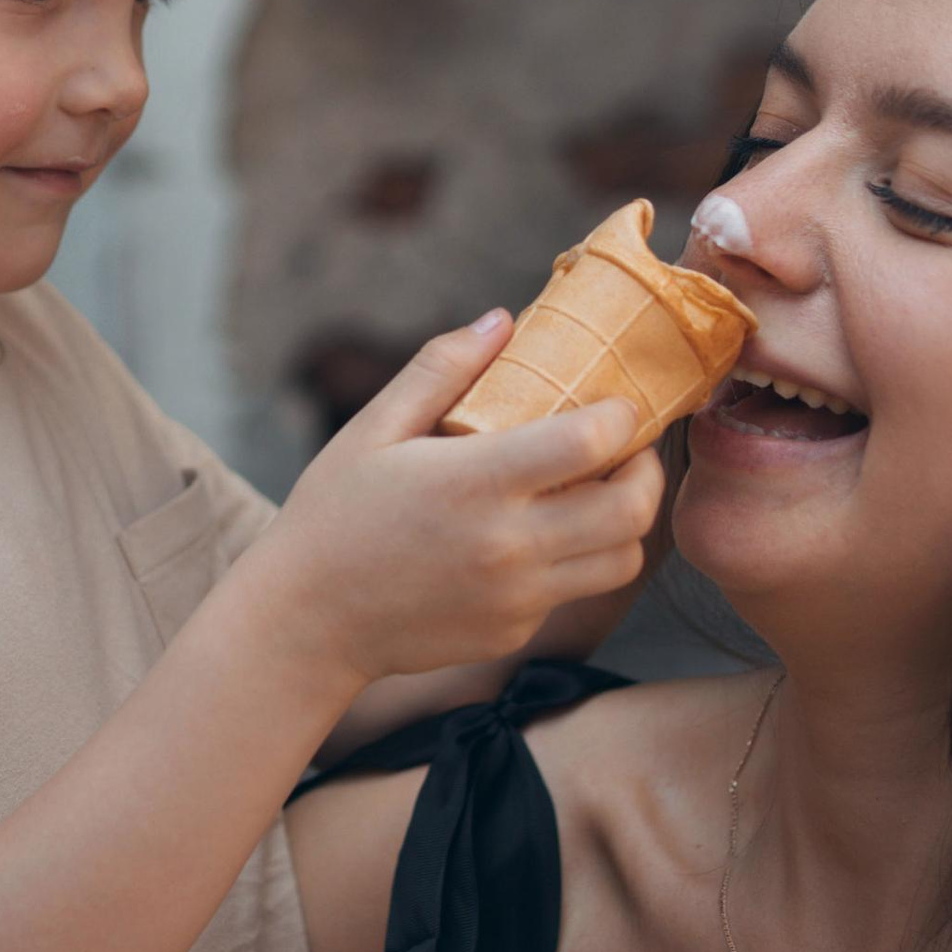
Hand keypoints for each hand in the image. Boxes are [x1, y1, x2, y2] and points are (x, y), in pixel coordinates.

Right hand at [256, 316, 664, 691]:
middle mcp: (508, 546)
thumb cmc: (334, 514)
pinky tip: (536, 538)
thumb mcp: (374, 429)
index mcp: (475, 483)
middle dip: (646, 471)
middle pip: (632, 509)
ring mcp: (516, 597)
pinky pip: (571, 592)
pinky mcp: (513, 632)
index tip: (614, 402)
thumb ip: (442, 369)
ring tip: (598, 493)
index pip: (591, 442)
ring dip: (625, 522)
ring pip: (621, 560)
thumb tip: (502, 319)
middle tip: (627, 450)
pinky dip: (573, 560)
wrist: (305, 621)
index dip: (621, 415)